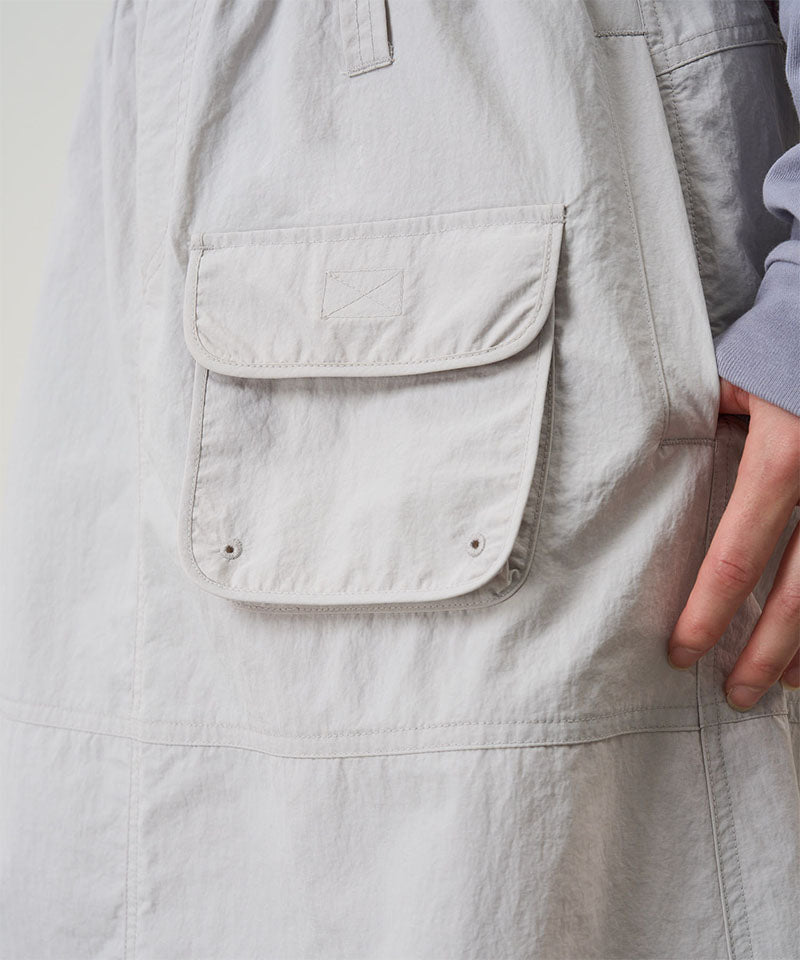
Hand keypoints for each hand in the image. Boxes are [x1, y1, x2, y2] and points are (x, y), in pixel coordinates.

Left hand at [668, 378, 799, 708]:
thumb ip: (693, 426)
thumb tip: (645, 473)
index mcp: (785, 454)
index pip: (737, 552)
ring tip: (780, 687)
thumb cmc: (781, 343)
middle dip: (763, 653)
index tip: (683, 651)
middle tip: (733, 695)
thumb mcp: (730, 377)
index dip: (709, 611)